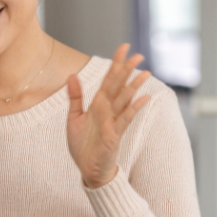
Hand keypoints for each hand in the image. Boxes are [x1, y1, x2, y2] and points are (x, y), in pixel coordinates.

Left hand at [67, 44, 150, 188]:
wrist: (87, 169)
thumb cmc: (83, 145)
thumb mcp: (74, 118)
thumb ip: (75, 97)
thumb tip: (71, 75)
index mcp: (98, 105)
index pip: (108, 80)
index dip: (115, 64)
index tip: (123, 47)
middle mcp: (108, 111)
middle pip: (118, 86)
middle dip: (127, 70)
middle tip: (138, 54)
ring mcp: (113, 122)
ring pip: (125, 100)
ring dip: (134, 86)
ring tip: (145, 72)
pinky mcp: (114, 135)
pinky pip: (124, 119)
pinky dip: (133, 108)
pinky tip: (143, 98)